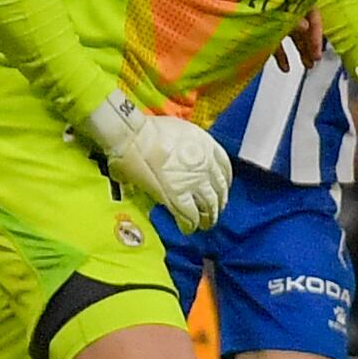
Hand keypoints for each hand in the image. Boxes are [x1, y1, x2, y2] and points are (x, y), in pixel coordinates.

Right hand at [85, 98, 231, 228]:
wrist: (132, 136)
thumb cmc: (147, 129)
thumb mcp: (178, 131)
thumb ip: (187, 148)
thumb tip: (181, 161)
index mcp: (207, 145)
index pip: (225, 168)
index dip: (225, 181)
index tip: (221, 188)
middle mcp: (206, 165)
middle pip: (219, 191)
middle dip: (218, 204)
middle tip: (213, 213)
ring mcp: (193, 182)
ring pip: (209, 206)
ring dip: (208, 218)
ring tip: (203, 225)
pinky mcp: (178, 197)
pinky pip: (190, 216)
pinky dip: (190, 225)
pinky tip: (188, 229)